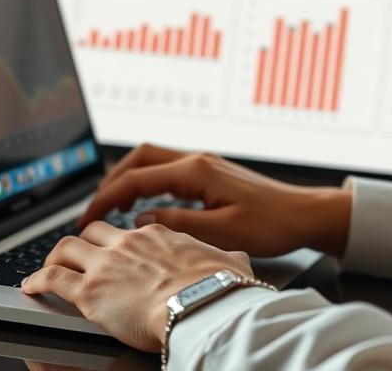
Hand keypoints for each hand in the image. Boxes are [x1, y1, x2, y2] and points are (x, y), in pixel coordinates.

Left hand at [21, 220, 253, 351]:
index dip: (120, 238)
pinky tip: (30, 286)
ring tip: (47, 266)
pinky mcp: (89, 291)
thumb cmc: (217, 287)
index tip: (117, 246)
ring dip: (54, 257)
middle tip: (77, 253)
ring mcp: (106, 265)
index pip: (131, 230)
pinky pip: (52, 279)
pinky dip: (37, 281)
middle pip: (94, 231)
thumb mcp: (231, 263)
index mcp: (159, 236)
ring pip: (66, 247)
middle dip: (83, 241)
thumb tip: (238, 260)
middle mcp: (128, 243)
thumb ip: (228, 258)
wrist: (200, 304)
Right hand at [79, 143, 351, 257]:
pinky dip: (148, 182)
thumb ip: (178, 224)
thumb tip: (141, 220)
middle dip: (111, 182)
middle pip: (139, 158)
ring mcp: (205, 164)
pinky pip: (168, 169)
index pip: (136, 179)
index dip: (106, 199)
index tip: (86, 219)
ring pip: (153, 160)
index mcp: (196, 171)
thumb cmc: (272, 224)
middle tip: (93, 211)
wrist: (305, 214)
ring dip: (128, 179)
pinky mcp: (211, 173)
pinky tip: (145, 205)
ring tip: (111, 208)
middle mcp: (198, 160)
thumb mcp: (222, 232)